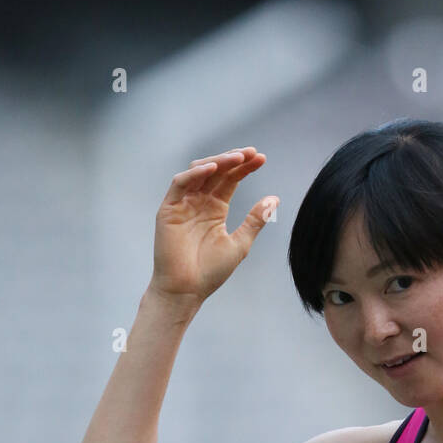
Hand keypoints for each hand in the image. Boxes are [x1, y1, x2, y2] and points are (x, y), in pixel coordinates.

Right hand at [150, 147, 277, 304]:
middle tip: (252, 153)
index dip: (245, 167)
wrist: (187, 290)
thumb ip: (255, 220)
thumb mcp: (240, 243)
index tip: (262, 159)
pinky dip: (195, 174)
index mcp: (215, 208)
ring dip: (218, 162)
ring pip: (199, 172)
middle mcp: (199, 202)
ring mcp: (183, 203)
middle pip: (217, 171)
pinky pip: (180, 184)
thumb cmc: (210, 271)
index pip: (231, 180)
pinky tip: (213, 169)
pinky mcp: (169, 209)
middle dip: (234, 159)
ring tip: (237, 158)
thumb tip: (274, 199)